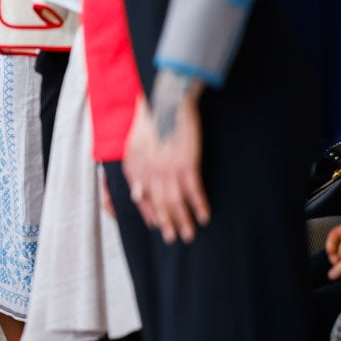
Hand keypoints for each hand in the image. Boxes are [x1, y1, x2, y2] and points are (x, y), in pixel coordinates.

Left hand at [122, 75, 209, 243]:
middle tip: (174, 238)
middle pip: (158, 204)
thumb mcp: (135, 148)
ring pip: (175, 202)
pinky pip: (193, 191)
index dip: (149, 214)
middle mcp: (149, 171)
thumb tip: (136, 197)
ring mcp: (167, 169)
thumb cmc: (153, 122)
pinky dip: (200, 206)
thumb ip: (136, 172)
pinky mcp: (186, 164)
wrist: (167, 102)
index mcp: (134, 167)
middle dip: (167, 224)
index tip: (156, 226)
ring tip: (191, 234)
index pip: (141, 198)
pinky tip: (205, 216)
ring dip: (184, 221)